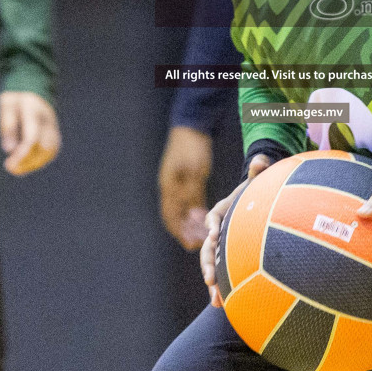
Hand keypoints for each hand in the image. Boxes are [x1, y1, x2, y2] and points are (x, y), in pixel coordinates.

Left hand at [0, 91, 60, 175]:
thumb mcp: (6, 105)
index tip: (8, 164)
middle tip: (10, 167)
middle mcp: (48, 121)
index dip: (21, 154)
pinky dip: (39, 161)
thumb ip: (8, 125)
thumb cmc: (16, 98)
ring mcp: (54, 127)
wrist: (34, 87)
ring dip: (33, 164)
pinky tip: (25, 165)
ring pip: (49, 152)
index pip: (32, 138)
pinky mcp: (55, 134)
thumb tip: (9, 150)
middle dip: (27, 162)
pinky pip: (51, 152)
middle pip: (43, 149)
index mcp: (34, 111)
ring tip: (16, 168)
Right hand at [159, 126, 212, 249]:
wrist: (191, 126)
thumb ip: (193, 194)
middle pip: (175, 216)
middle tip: (199, 242)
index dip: (181, 233)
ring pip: (180, 208)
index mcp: (169, 188)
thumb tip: (195, 217)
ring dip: (189, 221)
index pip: (172, 218)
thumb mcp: (195, 173)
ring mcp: (174, 182)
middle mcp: (169, 187)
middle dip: (186, 230)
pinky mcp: (181, 177)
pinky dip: (192, 209)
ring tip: (202, 231)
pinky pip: (184, 199)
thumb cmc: (194, 148)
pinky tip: (202, 213)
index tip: (193, 245)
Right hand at [201, 153, 273, 304]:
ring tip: (215, 299)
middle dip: (208, 263)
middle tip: (210, 277)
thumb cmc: (258, 194)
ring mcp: (222, 247)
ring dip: (212, 282)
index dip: (212, 225)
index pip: (213, 217)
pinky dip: (221, 289)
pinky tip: (222, 305)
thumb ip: (259, 172)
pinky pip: (223, 275)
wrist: (257, 206)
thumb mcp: (258, 182)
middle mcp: (218, 231)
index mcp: (222, 212)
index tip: (214, 234)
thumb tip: (260, 159)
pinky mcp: (229, 259)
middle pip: (208, 248)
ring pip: (212, 265)